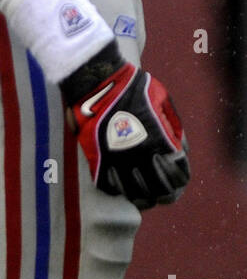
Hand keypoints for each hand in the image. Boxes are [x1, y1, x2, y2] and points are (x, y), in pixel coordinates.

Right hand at [64, 60, 188, 209]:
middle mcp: (142, 157)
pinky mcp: (98, 161)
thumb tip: (181, 148)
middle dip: (165, 194)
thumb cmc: (132, 87)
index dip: (180, 183)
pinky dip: (119, 190)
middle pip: (161, 193)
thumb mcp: (162, 99)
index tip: (176, 181)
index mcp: (161, 143)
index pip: (179, 179)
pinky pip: (111, 187)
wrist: (97, 81)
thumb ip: (174, 125)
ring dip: (143, 197)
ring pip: (136, 196)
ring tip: (143, 193)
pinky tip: (123, 186)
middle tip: (161, 191)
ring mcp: (119, 161)